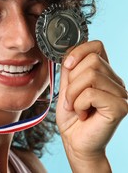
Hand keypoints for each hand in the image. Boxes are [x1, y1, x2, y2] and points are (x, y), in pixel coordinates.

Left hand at [56, 40, 126, 171]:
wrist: (75, 142)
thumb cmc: (72, 117)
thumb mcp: (67, 88)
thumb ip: (69, 70)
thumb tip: (68, 52)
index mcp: (104, 74)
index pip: (97, 46)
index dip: (79, 51)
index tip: (67, 66)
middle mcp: (116, 82)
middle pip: (91, 60)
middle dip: (72, 80)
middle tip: (71, 98)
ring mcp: (121, 94)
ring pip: (90, 75)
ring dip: (73, 94)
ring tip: (75, 107)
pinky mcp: (120, 107)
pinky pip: (91, 93)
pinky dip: (79, 104)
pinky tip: (83, 114)